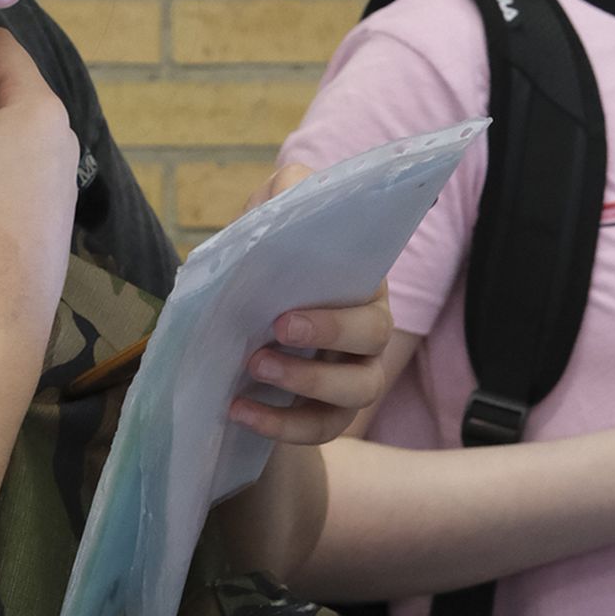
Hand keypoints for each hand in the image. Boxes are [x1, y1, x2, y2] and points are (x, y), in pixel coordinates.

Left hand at [228, 158, 396, 446]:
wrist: (241, 322)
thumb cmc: (267, 266)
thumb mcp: (268, 222)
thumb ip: (284, 196)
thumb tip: (291, 186)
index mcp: (361, 285)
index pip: (372, 296)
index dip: (336, 314)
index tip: (283, 315)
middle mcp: (368, 332)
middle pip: (375, 340)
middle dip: (327, 338)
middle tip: (272, 334)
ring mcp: (353, 377)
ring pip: (358, 391)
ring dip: (307, 386)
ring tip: (254, 370)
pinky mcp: (328, 414)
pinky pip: (322, 429)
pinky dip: (281, 426)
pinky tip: (239, 411)